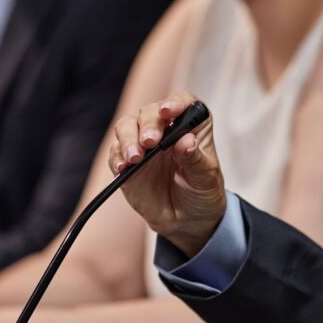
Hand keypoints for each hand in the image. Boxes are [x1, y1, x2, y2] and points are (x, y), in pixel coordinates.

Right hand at [108, 90, 224, 256]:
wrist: (186, 220)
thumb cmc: (201, 192)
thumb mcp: (206, 178)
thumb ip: (195, 159)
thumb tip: (185, 141)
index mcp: (191, 125)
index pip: (183, 102)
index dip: (175, 102)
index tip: (167, 112)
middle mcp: (166, 128)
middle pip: (150, 111)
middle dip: (147, 124)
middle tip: (150, 142)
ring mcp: (144, 143)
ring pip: (127, 125)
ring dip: (128, 138)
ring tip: (134, 158)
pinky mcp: (128, 160)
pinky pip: (116, 152)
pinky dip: (117, 157)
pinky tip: (123, 167)